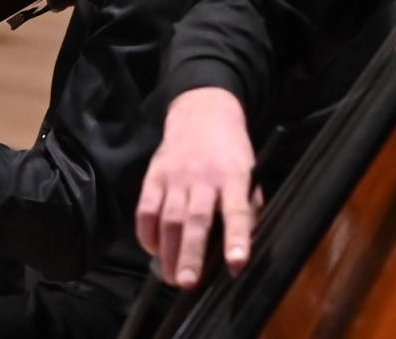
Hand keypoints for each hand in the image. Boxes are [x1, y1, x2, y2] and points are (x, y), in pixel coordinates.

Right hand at [136, 87, 257, 288]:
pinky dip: (147, 233)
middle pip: (195, 219)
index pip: (236, 209)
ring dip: (168, 251)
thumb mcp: (250, 173)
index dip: (236, 237)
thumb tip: (239, 245)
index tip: (236, 263)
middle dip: (191, 254)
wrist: (202, 112)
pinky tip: (153, 250)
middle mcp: (203, 176)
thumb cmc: (230, 150)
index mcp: (234, 175)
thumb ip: (246, 207)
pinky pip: (145, 208)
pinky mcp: (154, 175)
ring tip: (171, 277)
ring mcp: (176, 175)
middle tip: (188, 283)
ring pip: (168, 218)